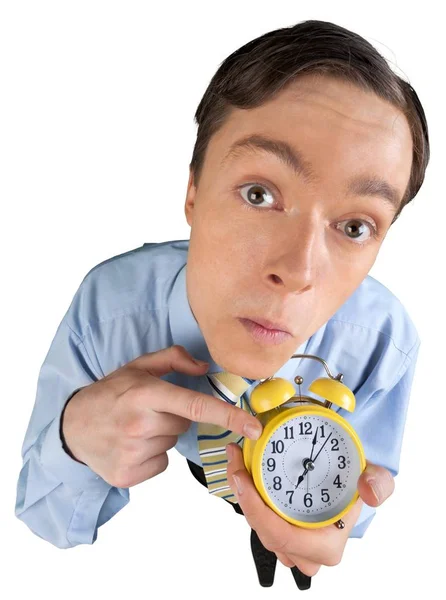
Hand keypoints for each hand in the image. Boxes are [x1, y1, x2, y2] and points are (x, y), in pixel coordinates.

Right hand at [61, 344, 262, 487]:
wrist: (72, 427)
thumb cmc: (109, 393)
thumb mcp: (138, 366)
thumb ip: (174, 359)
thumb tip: (205, 368)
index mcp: (144, 394)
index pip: (195, 405)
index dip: (228, 416)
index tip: (252, 426)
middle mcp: (139, 424)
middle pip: (185, 424)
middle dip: (174, 416)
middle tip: (148, 410)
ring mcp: (133, 453)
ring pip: (172, 444)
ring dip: (161, 435)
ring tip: (136, 427)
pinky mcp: (128, 475)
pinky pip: (161, 464)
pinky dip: (152, 455)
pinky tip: (132, 445)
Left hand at [225, 442, 394, 576]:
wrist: (351, 485)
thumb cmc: (359, 487)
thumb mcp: (376, 479)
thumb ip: (379, 483)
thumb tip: (368, 492)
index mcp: (324, 547)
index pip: (281, 536)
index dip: (256, 509)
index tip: (243, 478)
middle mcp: (304, 553)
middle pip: (263, 531)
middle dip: (243, 497)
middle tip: (235, 462)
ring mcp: (290, 545)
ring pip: (257, 526)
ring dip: (242, 496)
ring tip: (236, 462)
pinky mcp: (280, 531)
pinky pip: (258, 518)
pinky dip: (247, 496)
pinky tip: (242, 471)